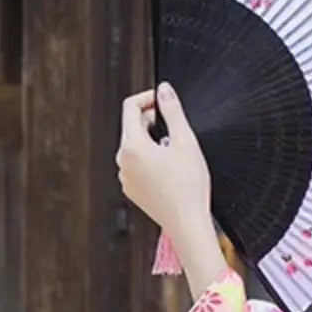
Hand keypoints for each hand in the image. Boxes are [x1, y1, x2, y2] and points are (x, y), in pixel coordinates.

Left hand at [116, 84, 212, 242]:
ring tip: (175, 153)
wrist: (187, 222)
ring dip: (151, 141)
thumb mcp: (185, 141)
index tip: (163, 99)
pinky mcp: (131, 189)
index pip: (130, 108)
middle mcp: (122, 161)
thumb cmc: (188, 186)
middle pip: (132, 127)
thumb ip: (172, 111)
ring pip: (134, 147)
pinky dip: (150, 159)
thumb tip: (164, 90)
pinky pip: (136, 165)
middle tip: (175, 128)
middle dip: (152, 121)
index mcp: (132, 147)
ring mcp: (125, 177)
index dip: (147, 98)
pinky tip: (170, 170)